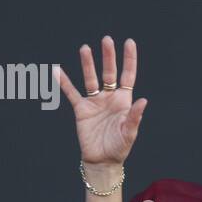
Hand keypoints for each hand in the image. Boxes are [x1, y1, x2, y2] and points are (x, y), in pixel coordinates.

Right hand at [57, 35, 146, 165]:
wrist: (102, 161)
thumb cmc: (119, 148)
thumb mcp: (129, 132)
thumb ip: (135, 116)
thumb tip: (144, 100)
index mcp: (124, 100)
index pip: (128, 75)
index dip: (129, 59)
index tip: (129, 42)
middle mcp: (109, 98)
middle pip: (109, 72)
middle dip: (108, 56)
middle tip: (106, 39)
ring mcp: (95, 102)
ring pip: (90, 79)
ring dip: (88, 64)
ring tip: (85, 48)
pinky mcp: (81, 110)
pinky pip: (71, 93)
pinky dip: (64, 82)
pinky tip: (57, 70)